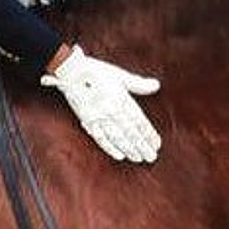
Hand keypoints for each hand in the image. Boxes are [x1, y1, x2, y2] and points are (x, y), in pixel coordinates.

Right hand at [41, 46, 161, 162]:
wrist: (71, 71)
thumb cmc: (97, 70)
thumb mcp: (120, 75)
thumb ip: (138, 83)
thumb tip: (157, 85)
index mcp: (121, 99)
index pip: (139, 121)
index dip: (149, 134)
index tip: (156, 144)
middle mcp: (111, 110)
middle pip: (130, 132)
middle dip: (142, 146)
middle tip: (151, 157)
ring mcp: (98, 117)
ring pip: (117, 137)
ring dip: (129, 149)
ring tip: (138, 158)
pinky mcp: (87, 121)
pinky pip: (100, 137)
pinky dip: (110, 148)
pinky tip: (119, 155)